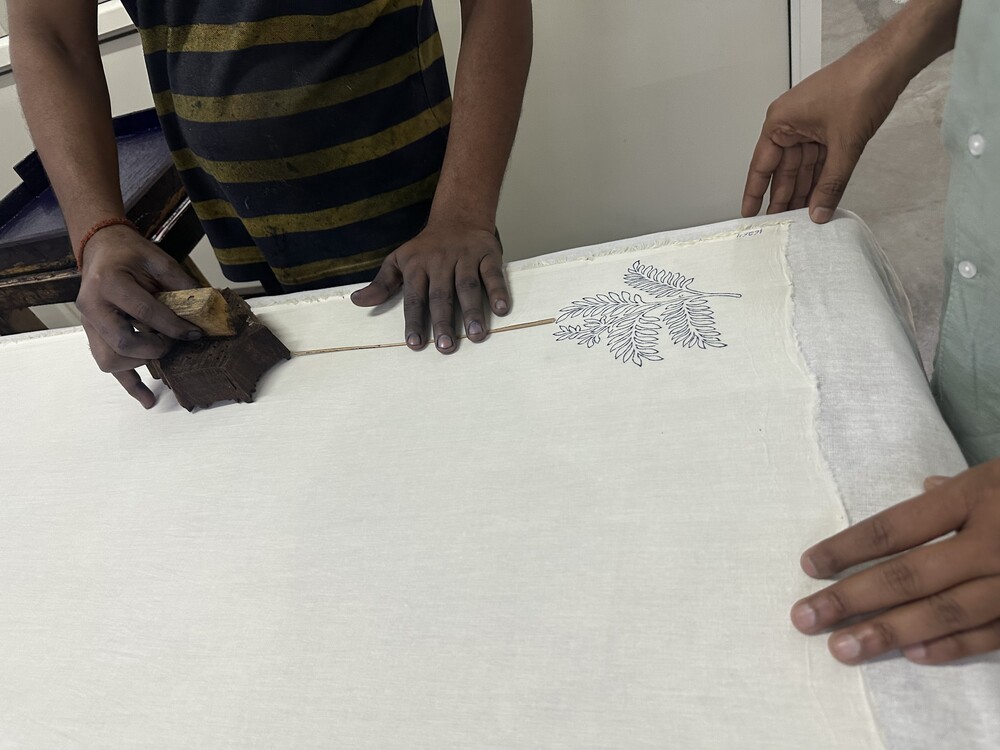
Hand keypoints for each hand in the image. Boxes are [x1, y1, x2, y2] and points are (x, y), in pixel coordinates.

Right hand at [76, 225, 201, 407]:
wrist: (101, 249)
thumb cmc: (130, 254)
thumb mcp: (158, 260)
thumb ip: (181, 284)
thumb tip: (209, 310)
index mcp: (109, 283)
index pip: (144, 312)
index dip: (173, 326)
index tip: (195, 333)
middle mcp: (93, 307)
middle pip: (122, 342)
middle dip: (156, 348)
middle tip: (176, 342)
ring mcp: (89, 325)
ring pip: (110, 359)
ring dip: (141, 363)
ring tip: (163, 354)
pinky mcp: (94, 337)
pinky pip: (109, 366)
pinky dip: (130, 385)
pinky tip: (148, 400)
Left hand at [350, 221, 509, 353]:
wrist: (458, 216)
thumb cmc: (426, 248)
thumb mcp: (399, 261)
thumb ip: (381, 284)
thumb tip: (357, 302)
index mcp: (417, 266)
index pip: (414, 298)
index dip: (414, 321)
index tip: (415, 344)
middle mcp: (440, 261)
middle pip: (441, 295)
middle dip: (443, 321)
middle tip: (447, 347)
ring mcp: (465, 257)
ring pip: (467, 285)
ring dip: (472, 311)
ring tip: (476, 335)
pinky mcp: (488, 254)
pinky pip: (492, 273)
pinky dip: (498, 290)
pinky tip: (502, 310)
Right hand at [742, 44, 904, 221]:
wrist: (891, 62)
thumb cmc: (860, 84)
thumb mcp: (843, 144)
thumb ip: (831, 184)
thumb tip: (819, 210)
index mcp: (781, 121)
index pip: (761, 166)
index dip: (755, 192)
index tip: (750, 213)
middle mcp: (791, 123)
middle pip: (783, 169)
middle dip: (783, 196)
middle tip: (780, 223)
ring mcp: (810, 125)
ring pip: (803, 166)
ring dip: (804, 190)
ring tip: (801, 217)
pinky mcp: (828, 126)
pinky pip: (820, 159)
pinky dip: (821, 178)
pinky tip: (820, 197)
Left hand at [791, 458, 999, 664]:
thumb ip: (959, 488)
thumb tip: (924, 488)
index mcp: (974, 497)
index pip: (896, 528)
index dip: (849, 548)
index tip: (809, 566)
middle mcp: (992, 541)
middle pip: (909, 574)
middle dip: (851, 598)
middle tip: (805, 617)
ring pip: (945, 612)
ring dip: (889, 632)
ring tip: (843, 648)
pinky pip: (992, 634)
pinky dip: (952, 646)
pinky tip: (912, 654)